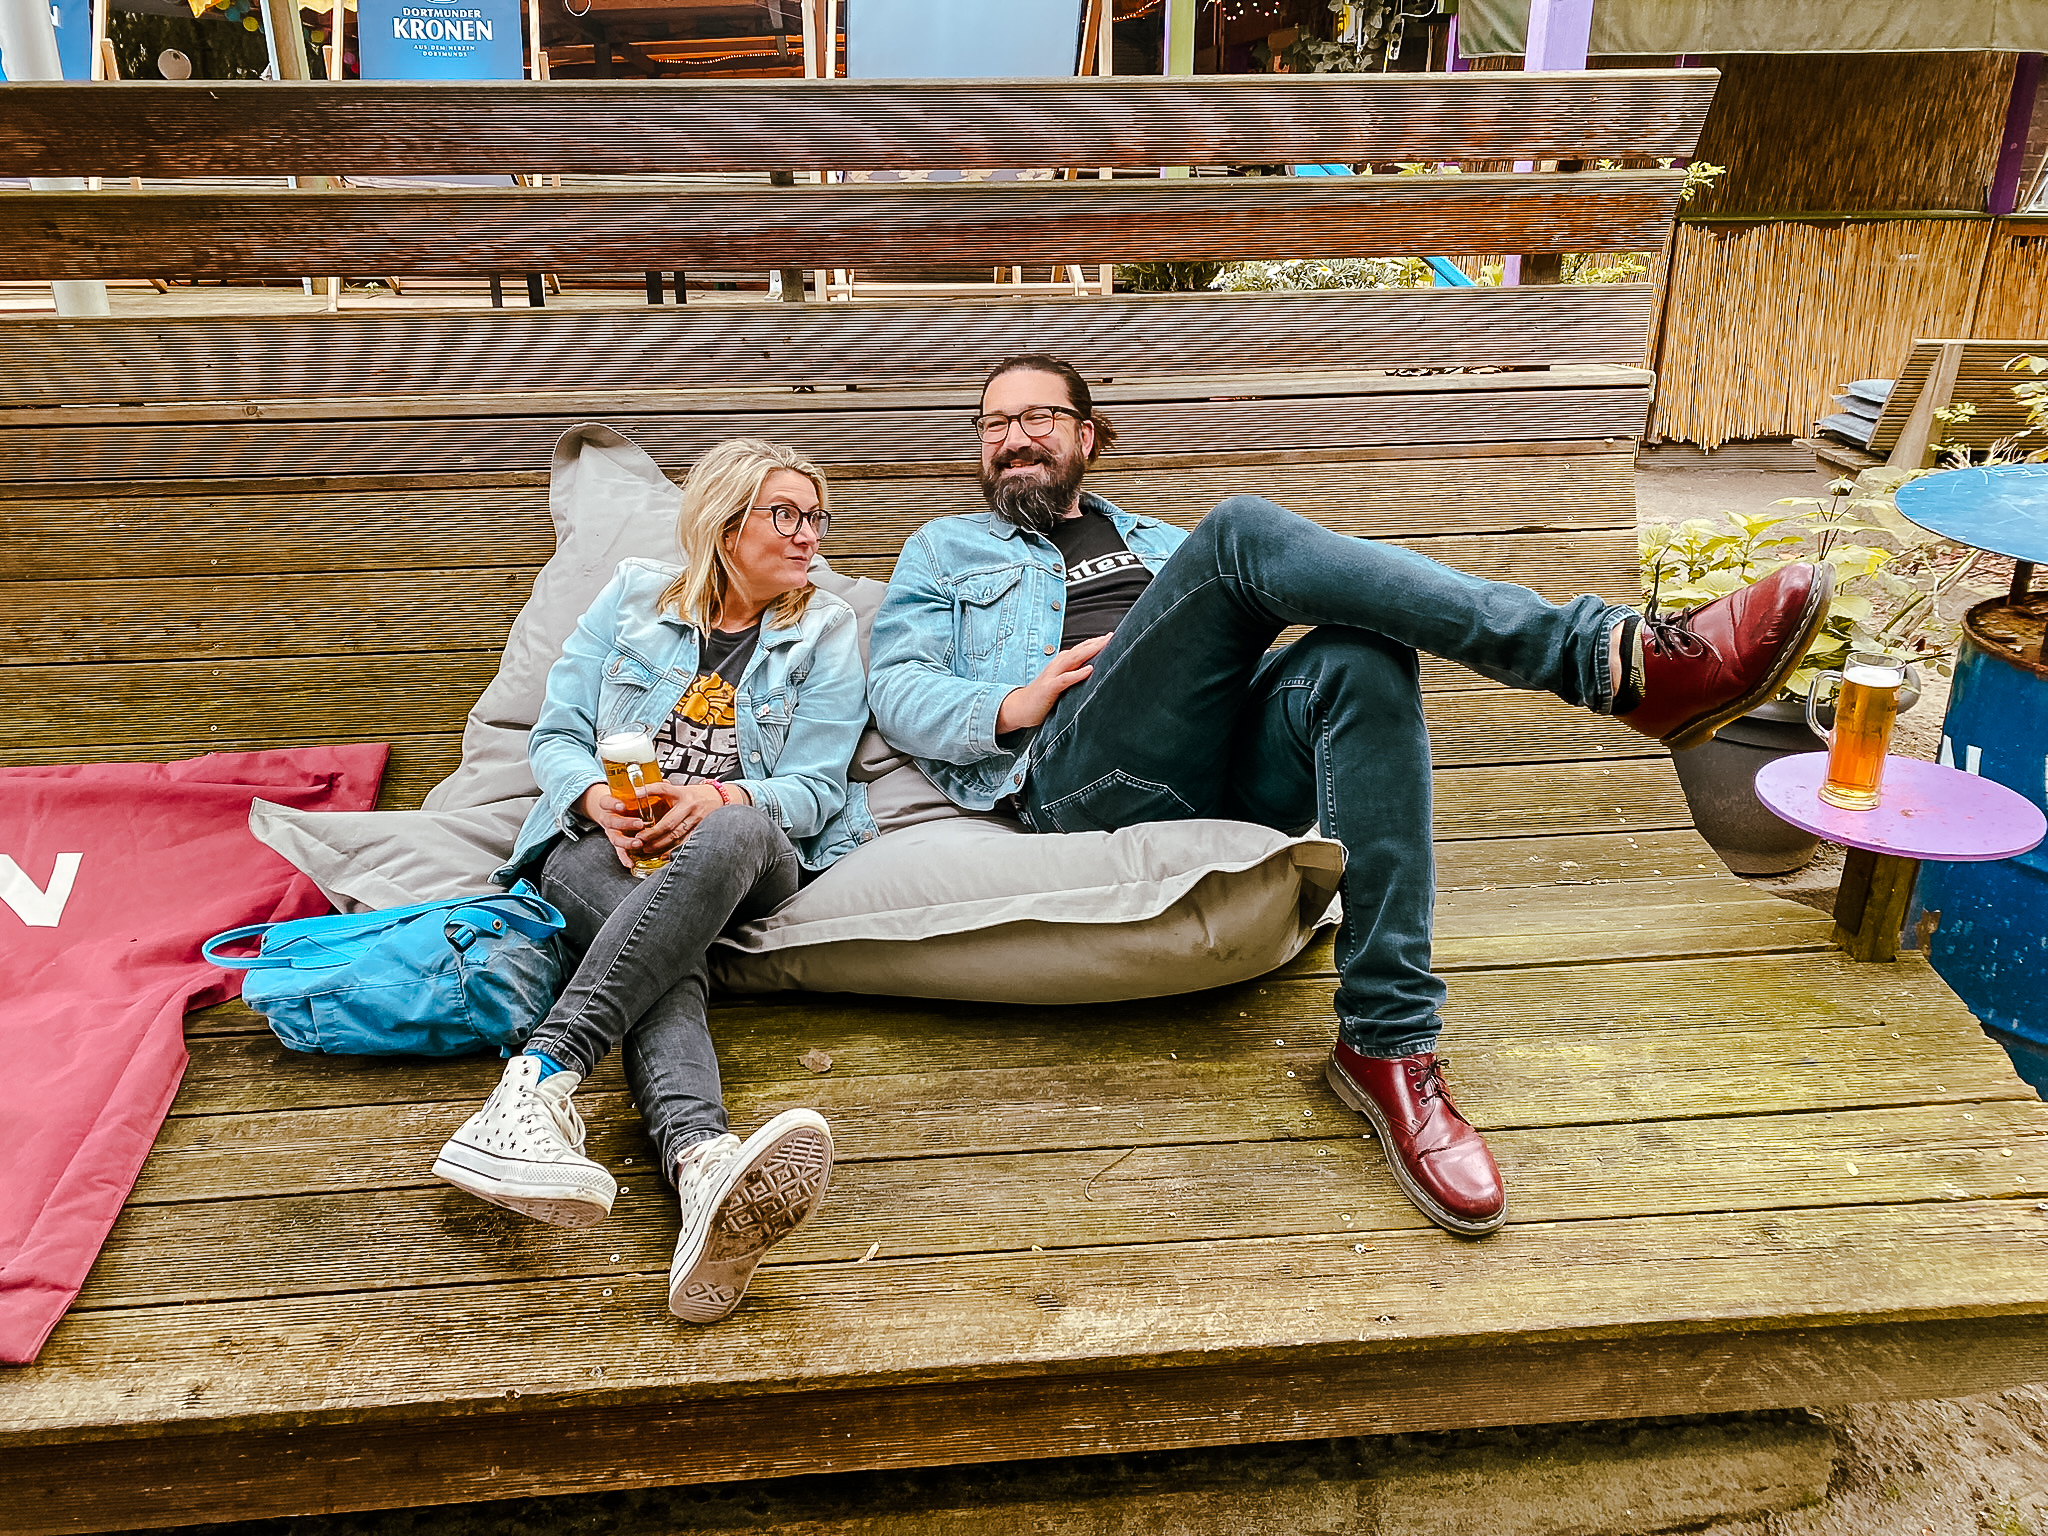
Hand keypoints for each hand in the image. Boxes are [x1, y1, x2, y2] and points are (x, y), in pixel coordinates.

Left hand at [576, 779, 744, 867]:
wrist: (720, 798)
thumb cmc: (696, 794)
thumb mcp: (680, 788)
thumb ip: (662, 791)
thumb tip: (639, 792)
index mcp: (682, 793)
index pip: (663, 789)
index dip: (649, 791)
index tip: (635, 795)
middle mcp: (690, 806)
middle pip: (669, 822)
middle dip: (652, 833)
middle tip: (639, 840)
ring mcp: (697, 819)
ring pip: (676, 835)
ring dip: (660, 844)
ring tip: (647, 849)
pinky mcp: (701, 829)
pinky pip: (686, 842)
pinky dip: (674, 850)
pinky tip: (664, 855)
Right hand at [996, 633, 1110, 734]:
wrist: (1019, 707)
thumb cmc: (1042, 696)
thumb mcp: (1060, 683)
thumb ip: (1073, 676)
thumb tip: (1093, 674)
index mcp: (1061, 664)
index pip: (1080, 649)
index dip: (1095, 642)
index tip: (1112, 636)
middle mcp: (1057, 665)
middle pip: (1079, 650)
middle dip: (1096, 642)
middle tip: (1112, 635)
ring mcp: (1052, 675)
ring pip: (1072, 659)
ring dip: (1089, 651)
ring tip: (1104, 644)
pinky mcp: (1048, 688)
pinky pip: (1064, 679)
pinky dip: (1077, 674)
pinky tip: (1089, 670)